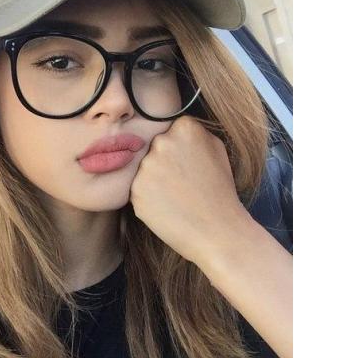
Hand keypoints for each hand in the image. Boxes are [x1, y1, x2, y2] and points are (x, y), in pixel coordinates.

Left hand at [129, 115, 255, 265]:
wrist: (217, 231)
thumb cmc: (221, 192)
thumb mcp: (218, 149)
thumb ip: (196, 132)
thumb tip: (177, 127)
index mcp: (185, 128)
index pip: (171, 130)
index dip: (180, 149)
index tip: (188, 163)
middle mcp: (162, 143)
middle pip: (155, 148)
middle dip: (164, 162)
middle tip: (182, 182)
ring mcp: (146, 167)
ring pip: (144, 169)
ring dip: (155, 180)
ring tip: (176, 196)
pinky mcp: (135, 191)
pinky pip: (138, 189)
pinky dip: (149, 198)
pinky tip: (167, 207)